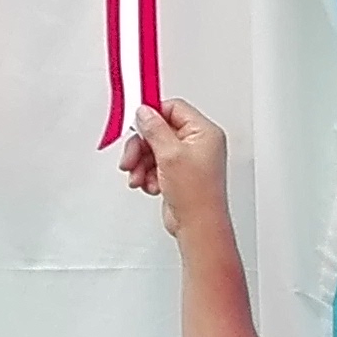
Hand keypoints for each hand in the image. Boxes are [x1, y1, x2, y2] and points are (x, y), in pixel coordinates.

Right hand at [117, 97, 234, 242]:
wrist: (198, 227)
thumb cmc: (197, 195)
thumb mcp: (170, 154)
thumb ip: (155, 129)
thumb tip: (145, 112)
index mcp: (204, 132)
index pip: (173, 109)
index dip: (152, 115)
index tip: (135, 122)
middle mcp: (197, 144)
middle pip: (159, 131)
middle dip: (142, 146)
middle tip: (132, 158)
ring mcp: (187, 160)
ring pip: (154, 150)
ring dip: (141, 163)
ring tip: (139, 176)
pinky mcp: (178, 174)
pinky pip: (155, 166)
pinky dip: (147, 174)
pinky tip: (150, 185)